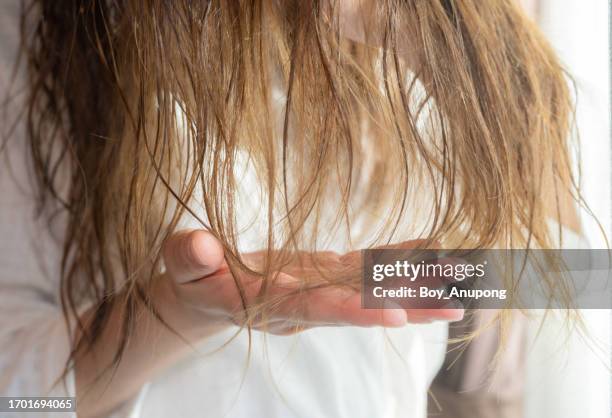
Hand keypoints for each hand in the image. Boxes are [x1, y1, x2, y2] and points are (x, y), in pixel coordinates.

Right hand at [162, 230, 463, 336]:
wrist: (206, 295)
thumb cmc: (191, 283)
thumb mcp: (181, 269)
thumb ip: (188, 258)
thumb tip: (200, 244)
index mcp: (271, 303)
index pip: (315, 310)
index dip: (353, 312)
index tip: (395, 315)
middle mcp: (303, 302)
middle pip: (359, 304)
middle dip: (406, 307)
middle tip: (456, 306)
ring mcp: (317, 287)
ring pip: (369, 288)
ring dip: (414, 287)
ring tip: (461, 286)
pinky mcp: (321, 272)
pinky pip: (363, 267)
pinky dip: (394, 259)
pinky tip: (426, 251)